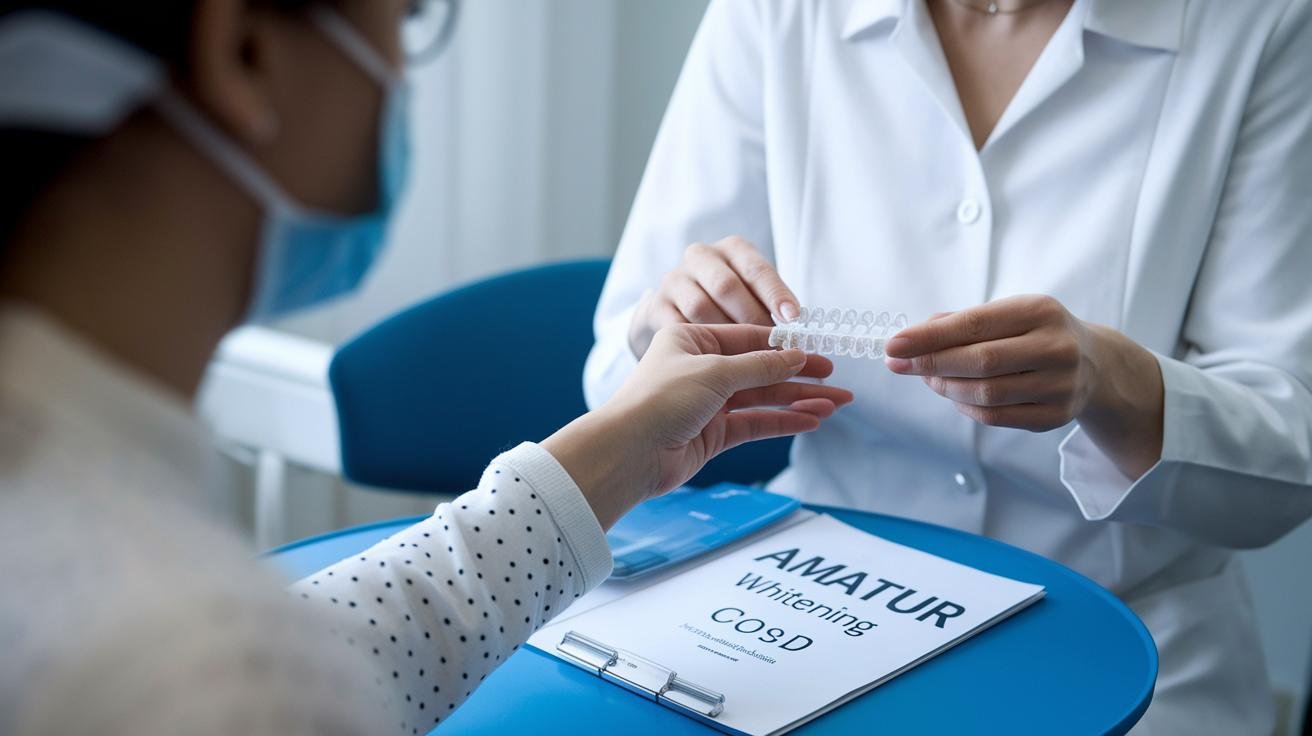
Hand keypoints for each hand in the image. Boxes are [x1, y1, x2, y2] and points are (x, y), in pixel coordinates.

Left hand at [544, 324, 851, 527]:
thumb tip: (797, 356)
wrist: (628, 452)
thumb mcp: (715, 371)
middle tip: (836, 379)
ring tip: (836, 404)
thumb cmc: (661, 399)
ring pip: (762, 399)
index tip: (819, 351)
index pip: (748, 337)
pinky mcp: (712, 435)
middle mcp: (700, 369)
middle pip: (759, 369)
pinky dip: (783, 421)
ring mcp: (707, 404)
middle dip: (799, 375)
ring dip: (798, 400)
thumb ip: (760, 365)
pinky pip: (755, 423)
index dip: (785, 346)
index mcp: (692, 340)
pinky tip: (812, 420)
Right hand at [629, 237, 799, 357]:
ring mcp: (674, 280)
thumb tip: (800, 337)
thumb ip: (773, 310)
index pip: (756, 268)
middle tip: (770, 346)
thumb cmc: (728, 308)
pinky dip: (695, 346)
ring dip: (723, 334)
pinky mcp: (656, 305)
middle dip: (750, 318)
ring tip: (745, 359)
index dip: (775, 294)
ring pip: (699, 306)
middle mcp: (701, 258)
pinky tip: (711, 363)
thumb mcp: (752, 297)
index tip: (793, 318)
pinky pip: (675, 326)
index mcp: (733, 250)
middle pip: (725, 285)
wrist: (677, 314)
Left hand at [882, 294, 1163, 478]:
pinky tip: (953, 394)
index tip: (894, 344)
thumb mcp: (1010, 313)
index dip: (930, 337)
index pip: (974, 324)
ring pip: (986, 394)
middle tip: (897, 365)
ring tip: (926, 377)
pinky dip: (965, 407)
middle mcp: (1056, 347)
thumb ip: (963, 321)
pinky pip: (996, 417)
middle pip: (980, 361)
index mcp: (1040, 311)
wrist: (1096, 363)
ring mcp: (1060, 385)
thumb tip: (915, 335)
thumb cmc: (1037, 332)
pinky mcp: (1055, 416)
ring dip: (945, 387)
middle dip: (930, 363)